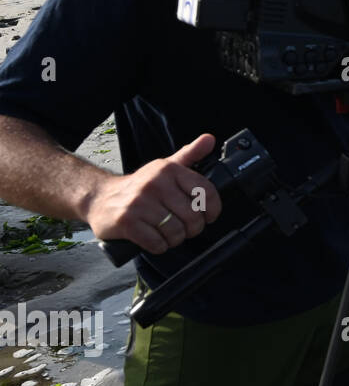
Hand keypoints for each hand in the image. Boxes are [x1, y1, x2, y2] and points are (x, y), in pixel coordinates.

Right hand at [83, 134, 222, 255]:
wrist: (99, 198)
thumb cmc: (139, 186)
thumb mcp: (165, 167)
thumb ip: (190, 154)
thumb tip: (209, 139)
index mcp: (168, 170)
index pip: (205, 191)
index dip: (212, 209)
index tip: (209, 216)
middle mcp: (154, 184)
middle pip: (192, 216)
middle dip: (192, 228)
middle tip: (185, 228)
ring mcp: (139, 203)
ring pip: (175, 232)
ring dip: (175, 239)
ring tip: (168, 234)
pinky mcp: (126, 222)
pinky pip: (156, 243)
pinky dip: (159, 246)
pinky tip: (155, 240)